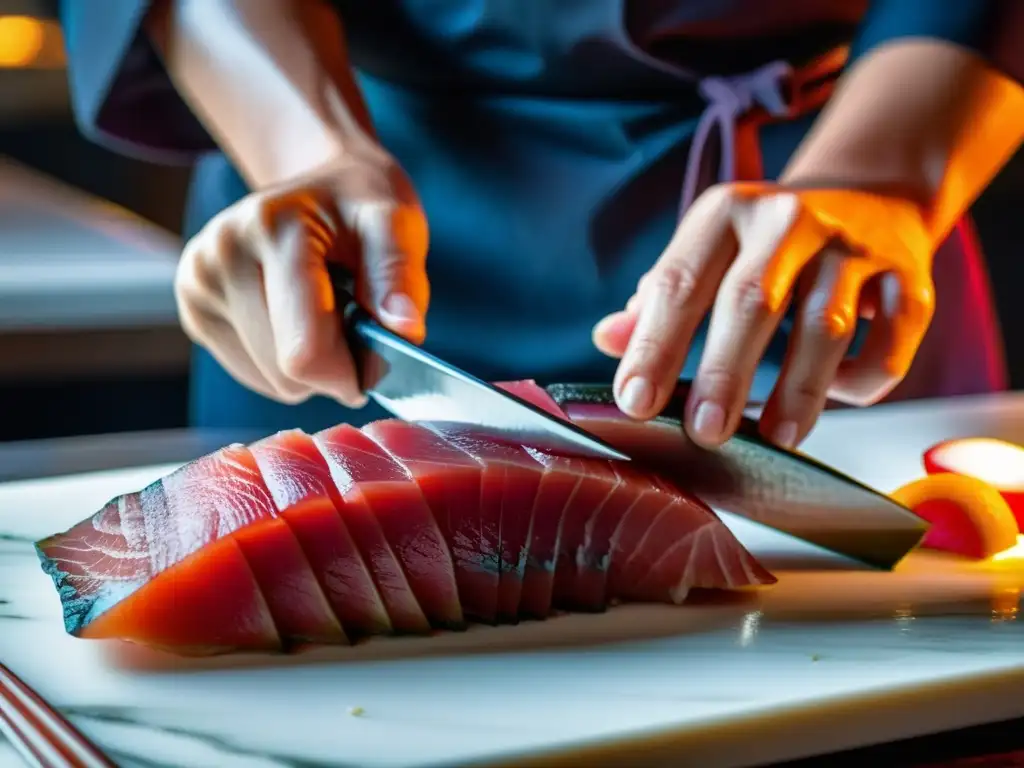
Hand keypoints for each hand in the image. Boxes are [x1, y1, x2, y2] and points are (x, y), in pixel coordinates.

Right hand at [175, 152, 428, 406]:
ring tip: (324, 311)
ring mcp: (199, 282)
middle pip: (287, 373)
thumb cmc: (361, 205)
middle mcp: (222, 254)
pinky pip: (253, 375)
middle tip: (354, 321)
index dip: (352, 372)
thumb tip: (404, 331)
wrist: (318, 180)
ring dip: (311, 367)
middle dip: (334, 366)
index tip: (378, 355)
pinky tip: (295, 318)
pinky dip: (285, 364)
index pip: (305, 351)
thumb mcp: (396, 223)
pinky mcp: (194, 308)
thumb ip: (400, 277)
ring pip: (270, 382)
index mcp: (272, 229)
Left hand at [592, 182, 934, 449]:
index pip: (678, 283)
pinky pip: (891, 339)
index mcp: (724, 214)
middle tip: (704, 433)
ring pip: (827, 325)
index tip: (634, 402)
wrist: (870, 197)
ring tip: (776, 438)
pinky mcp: (909, 275)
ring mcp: (853, 246)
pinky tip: (836, 396)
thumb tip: (608, 340)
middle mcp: (787, 220)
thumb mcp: (706, 253)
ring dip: (800, 390)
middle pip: (750, 302)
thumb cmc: (764, 245)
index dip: (654, 346)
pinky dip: (862, 379)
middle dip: (723, 373)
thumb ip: (658, 300)